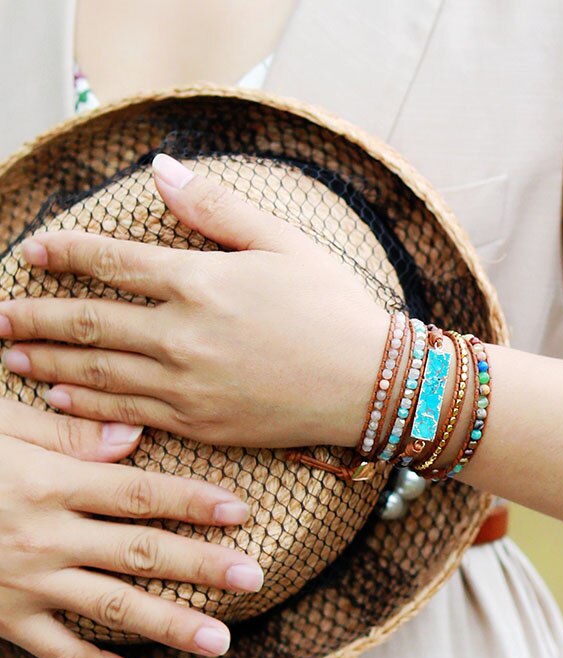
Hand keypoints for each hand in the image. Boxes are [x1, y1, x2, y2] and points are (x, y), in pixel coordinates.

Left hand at [0, 154, 390, 448]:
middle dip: (33, 315)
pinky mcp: (199, 423)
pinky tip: (57, 393)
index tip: (33, 251)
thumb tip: (163, 171)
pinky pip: (127, 412)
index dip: (66, 254)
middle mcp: (182, 333)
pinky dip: (86, 402)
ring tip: (9, 353)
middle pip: (87, 321)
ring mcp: (186, 384)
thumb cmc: (333, 309)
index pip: (112, 262)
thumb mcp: (284, 244)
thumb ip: (217, 209)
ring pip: (96, 369)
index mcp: (201, 280)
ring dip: (45, 358)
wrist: (368, 384)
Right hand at [0, 397, 261, 657]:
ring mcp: (26, 583)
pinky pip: (54, 651)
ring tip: (218, 639)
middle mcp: (47, 538)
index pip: (139, 494)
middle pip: (140, 553)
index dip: (194, 502)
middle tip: (252, 579)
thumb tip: (131, 439)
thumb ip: (65, 436)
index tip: (241, 512)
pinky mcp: (2, 618)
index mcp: (51, 485)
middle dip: (201, 567)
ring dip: (168, 624)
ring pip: (110, 607)